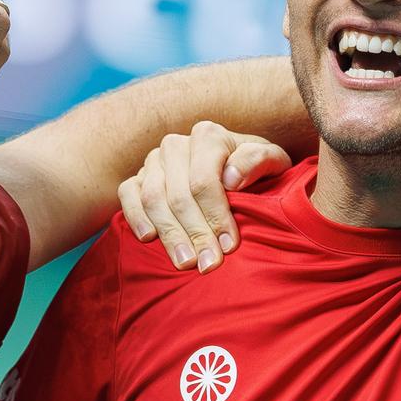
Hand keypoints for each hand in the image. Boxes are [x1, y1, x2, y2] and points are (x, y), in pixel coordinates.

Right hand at [118, 122, 291, 272]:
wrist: (235, 171)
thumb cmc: (256, 171)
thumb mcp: (273, 162)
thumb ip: (259, 161)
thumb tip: (231, 179)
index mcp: (208, 136)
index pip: (205, 180)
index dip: (216, 215)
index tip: (229, 245)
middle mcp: (176, 145)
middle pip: (179, 195)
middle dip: (195, 233)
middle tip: (208, 264)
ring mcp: (153, 161)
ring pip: (153, 199)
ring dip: (169, 234)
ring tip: (185, 262)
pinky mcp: (137, 177)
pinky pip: (127, 195)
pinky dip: (135, 216)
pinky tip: (149, 238)